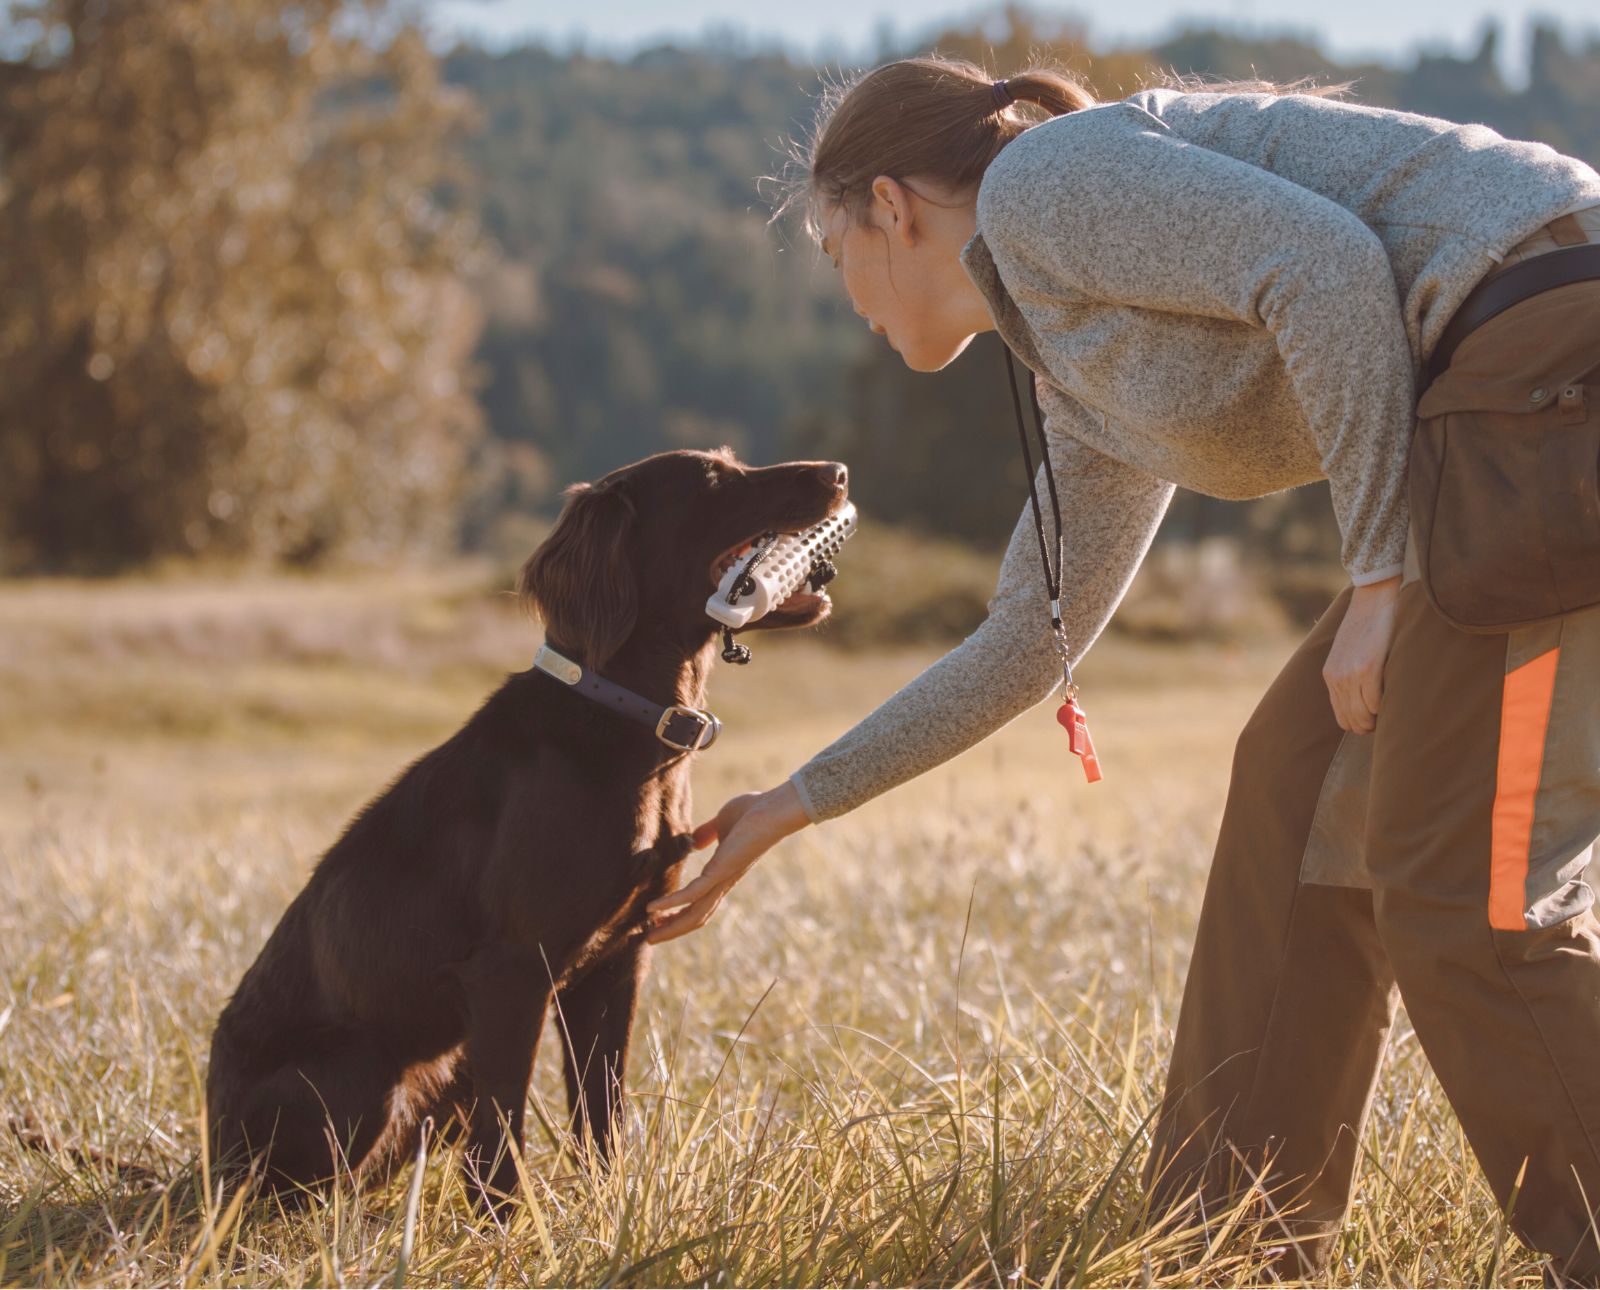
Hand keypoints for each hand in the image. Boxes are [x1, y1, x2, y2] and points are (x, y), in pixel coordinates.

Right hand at [646, 781, 812, 942]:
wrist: (774, 809)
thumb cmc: (754, 812)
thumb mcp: (723, 823)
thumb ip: (708, 833)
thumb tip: (695, 841)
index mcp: (722, 873)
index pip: (700, 902)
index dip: (680, 914)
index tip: (658, 919)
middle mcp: (722, 882)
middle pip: (696, 916)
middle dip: (673, 929)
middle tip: (650, 938)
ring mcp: (722, 879)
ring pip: (694, 914)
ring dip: (671, 927)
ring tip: (649, 935)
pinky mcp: (721, 872)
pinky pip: (692, 894)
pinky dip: (671, 903)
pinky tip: (653, 908)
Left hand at [1322, 575, 1401, 733]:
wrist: (1372, 598)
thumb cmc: (1367, 626)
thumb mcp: (1349, 652)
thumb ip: (1350, 675)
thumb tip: (1364, 702)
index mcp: (1330, 675)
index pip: (1341, 717)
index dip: (1359, 724)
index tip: (1377, 720)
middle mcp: (1337, 678)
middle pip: (1351, 722)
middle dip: (1369, 726)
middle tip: (1387, 721)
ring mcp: (1350, 674)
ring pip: (1362, 716)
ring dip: (1377, 720)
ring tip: (1391, 713)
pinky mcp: (1367, 668)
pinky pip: (1375, 703)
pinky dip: (1384, 707)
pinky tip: (1393, 699)